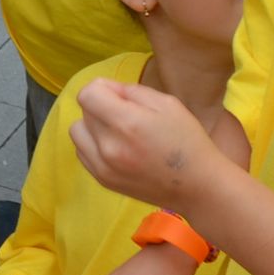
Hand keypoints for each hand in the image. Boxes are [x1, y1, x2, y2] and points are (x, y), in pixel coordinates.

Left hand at [68, 79, 227, 209]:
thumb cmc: (187, 141)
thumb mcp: (167, 103)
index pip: (88, 94)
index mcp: (126, 123)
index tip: (120, 95)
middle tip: (126, 114)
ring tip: (118, 131)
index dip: (103, 88)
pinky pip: (82, 152)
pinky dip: (93, 145)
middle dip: (101, 106)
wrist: (196, 186)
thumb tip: (109, 91)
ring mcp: (102, 167)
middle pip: (83, 112)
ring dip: (93, 126)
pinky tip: (116, 147)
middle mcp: (108, 146)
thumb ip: (132, 91)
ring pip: (77, 132)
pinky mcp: (102, 180)